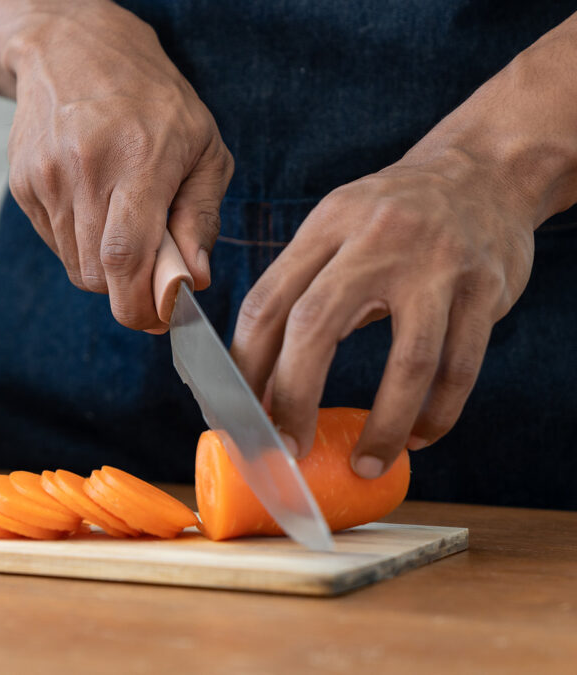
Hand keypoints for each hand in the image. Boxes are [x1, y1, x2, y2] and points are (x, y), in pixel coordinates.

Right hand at [6, 1, 232, 329]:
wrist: (71, 51)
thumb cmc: (150, 99)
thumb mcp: (202, 145)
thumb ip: (201, 215)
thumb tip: (194, 279)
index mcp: (139, 159)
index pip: (126, 255)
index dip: (138, 302)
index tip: (156, 319)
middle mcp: (86, 169)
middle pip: (98, 272)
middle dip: (127, 289)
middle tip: (151, 274)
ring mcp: (47, 178)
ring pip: (75, 265)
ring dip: (104, 265)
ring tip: (122, 221)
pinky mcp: (23, 185)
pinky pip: (54, 244)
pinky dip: (79, 242)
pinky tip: (93, 202)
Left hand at [230, 149, 534, 476]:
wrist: (485, 169)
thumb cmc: (391, 216)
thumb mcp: (335, 226)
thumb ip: (300, 288)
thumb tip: (260, 381)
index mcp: (326, 226)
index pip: (267, 302)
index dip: (246, 366)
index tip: (241, 414)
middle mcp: (376, 241)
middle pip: (315, 328)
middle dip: (294, 397)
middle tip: (287, 448)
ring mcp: (436, 264)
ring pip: (408, 361)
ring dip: (383, 424)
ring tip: (364, 463)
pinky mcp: (486, 287)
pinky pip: (461, 366)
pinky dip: (438, 412)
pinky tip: (419, 437)